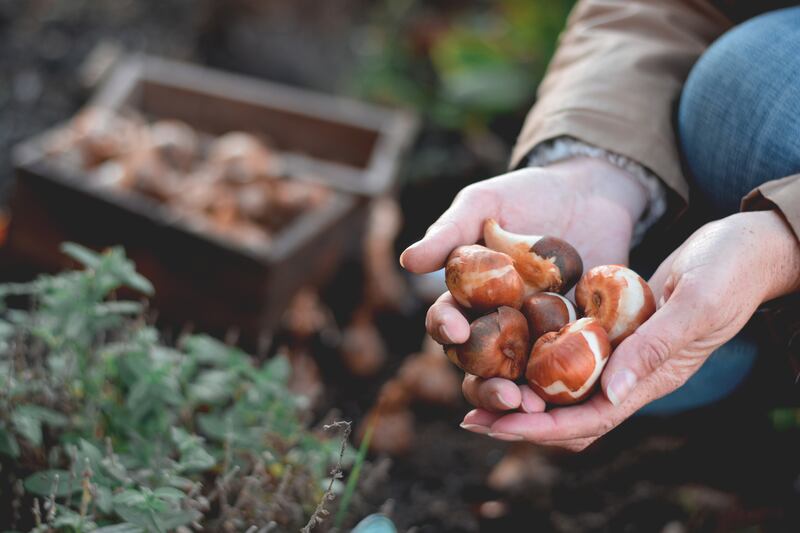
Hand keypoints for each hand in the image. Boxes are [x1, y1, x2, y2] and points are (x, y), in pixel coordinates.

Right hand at [400, 157, 647, 412]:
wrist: (590, 191)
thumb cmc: (527, 194)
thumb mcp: (485, 203)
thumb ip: (449, 232)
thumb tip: (408, 262)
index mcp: (467, 297)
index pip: (446, 322)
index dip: (445, 328)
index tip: (455, 328)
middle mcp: (496, 324)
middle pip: (479, 368)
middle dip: (486, 388)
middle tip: (504, 396)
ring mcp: (536, 335)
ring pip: (520, 381)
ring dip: (524, 401)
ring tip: (537, 411)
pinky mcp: (576, 340)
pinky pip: (570, 371)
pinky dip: (570, 387)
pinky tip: (581, 393)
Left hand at [462, 210, 799, 449]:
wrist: (744, 248)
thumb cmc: (729, 272)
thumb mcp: (696, 305)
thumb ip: (656, 348)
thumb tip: (611, 393)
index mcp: (652, 378)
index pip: (590, 419)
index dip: (541, 428)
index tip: (496, 426)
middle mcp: (632, 375)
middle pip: (569, 414)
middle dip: (520, 420)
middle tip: (470, 417)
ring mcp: (621, 354)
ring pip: (565, 389)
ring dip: (523, 393)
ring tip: (477, 390)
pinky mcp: (612, 331)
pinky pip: (569, 356)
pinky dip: (537, 361)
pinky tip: (506, 350)